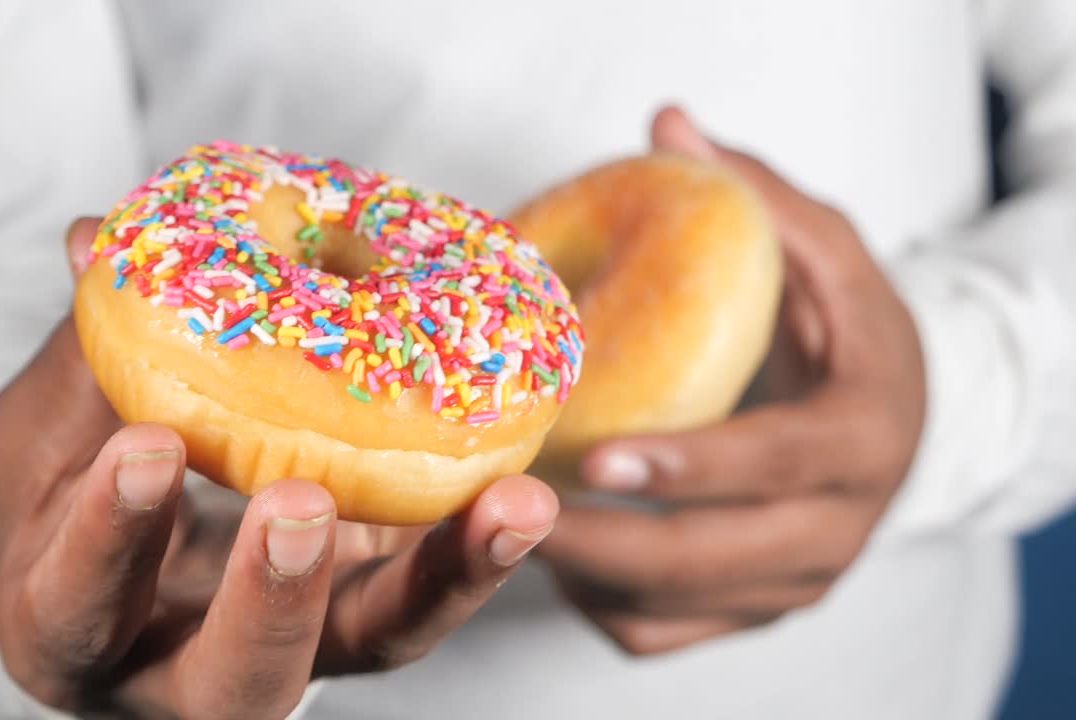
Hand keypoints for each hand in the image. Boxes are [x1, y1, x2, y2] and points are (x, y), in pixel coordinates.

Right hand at [0, 220, 557, 718]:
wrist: (133, 528)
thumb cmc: (70, 479)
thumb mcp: (50, 424)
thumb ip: (79, 351)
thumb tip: (92, 242)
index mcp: (69, 620)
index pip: (77, 602)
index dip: (111, 538)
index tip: (151, 445)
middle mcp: (181, 666)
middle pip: (235, 684)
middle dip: (270, 603)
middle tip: (301, 505)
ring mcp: (297, 646)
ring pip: (372, 649)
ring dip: (441, 581)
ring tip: (511, 505)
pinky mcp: (368, 609)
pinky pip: (428, 597)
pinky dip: (475, 554)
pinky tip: (520, 496)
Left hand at [535, 107, 925, 654]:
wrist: (897, 419)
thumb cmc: (847, 328)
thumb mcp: (823, 249)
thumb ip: (755, 192)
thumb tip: (668, 121)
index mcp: (863, 435)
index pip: (774, 464)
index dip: (689, 465)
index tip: (598, 456)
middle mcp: (839, 527)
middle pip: (712, 560)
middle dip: (604, 541)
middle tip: (507, 505)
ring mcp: (797, 583)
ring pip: (679, 610)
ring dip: (586, 575)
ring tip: (507, 521)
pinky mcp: (755, 612)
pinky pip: (665, 636)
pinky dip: (600, 606)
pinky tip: (552, 553)